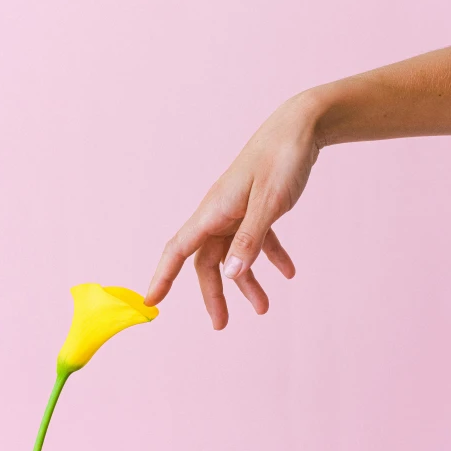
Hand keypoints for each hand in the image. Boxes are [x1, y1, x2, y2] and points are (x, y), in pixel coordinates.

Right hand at [145, 90, 321, 327]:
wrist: (301, 126)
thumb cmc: (281, 159)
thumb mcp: (269, 202)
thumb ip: (250, 240)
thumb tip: (230, 274)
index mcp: (214, 211)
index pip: (179, 249)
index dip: (162, 276)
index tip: (149, 301)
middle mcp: (220, 213)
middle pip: (208, 261)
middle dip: (214, 293)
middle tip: (222, 324)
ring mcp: (238, 210)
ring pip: (234, 254)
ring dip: (247, 281)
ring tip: (264, 308)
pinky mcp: (257, 206)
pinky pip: (258, 239)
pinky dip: (271, 257)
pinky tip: (289, 272)